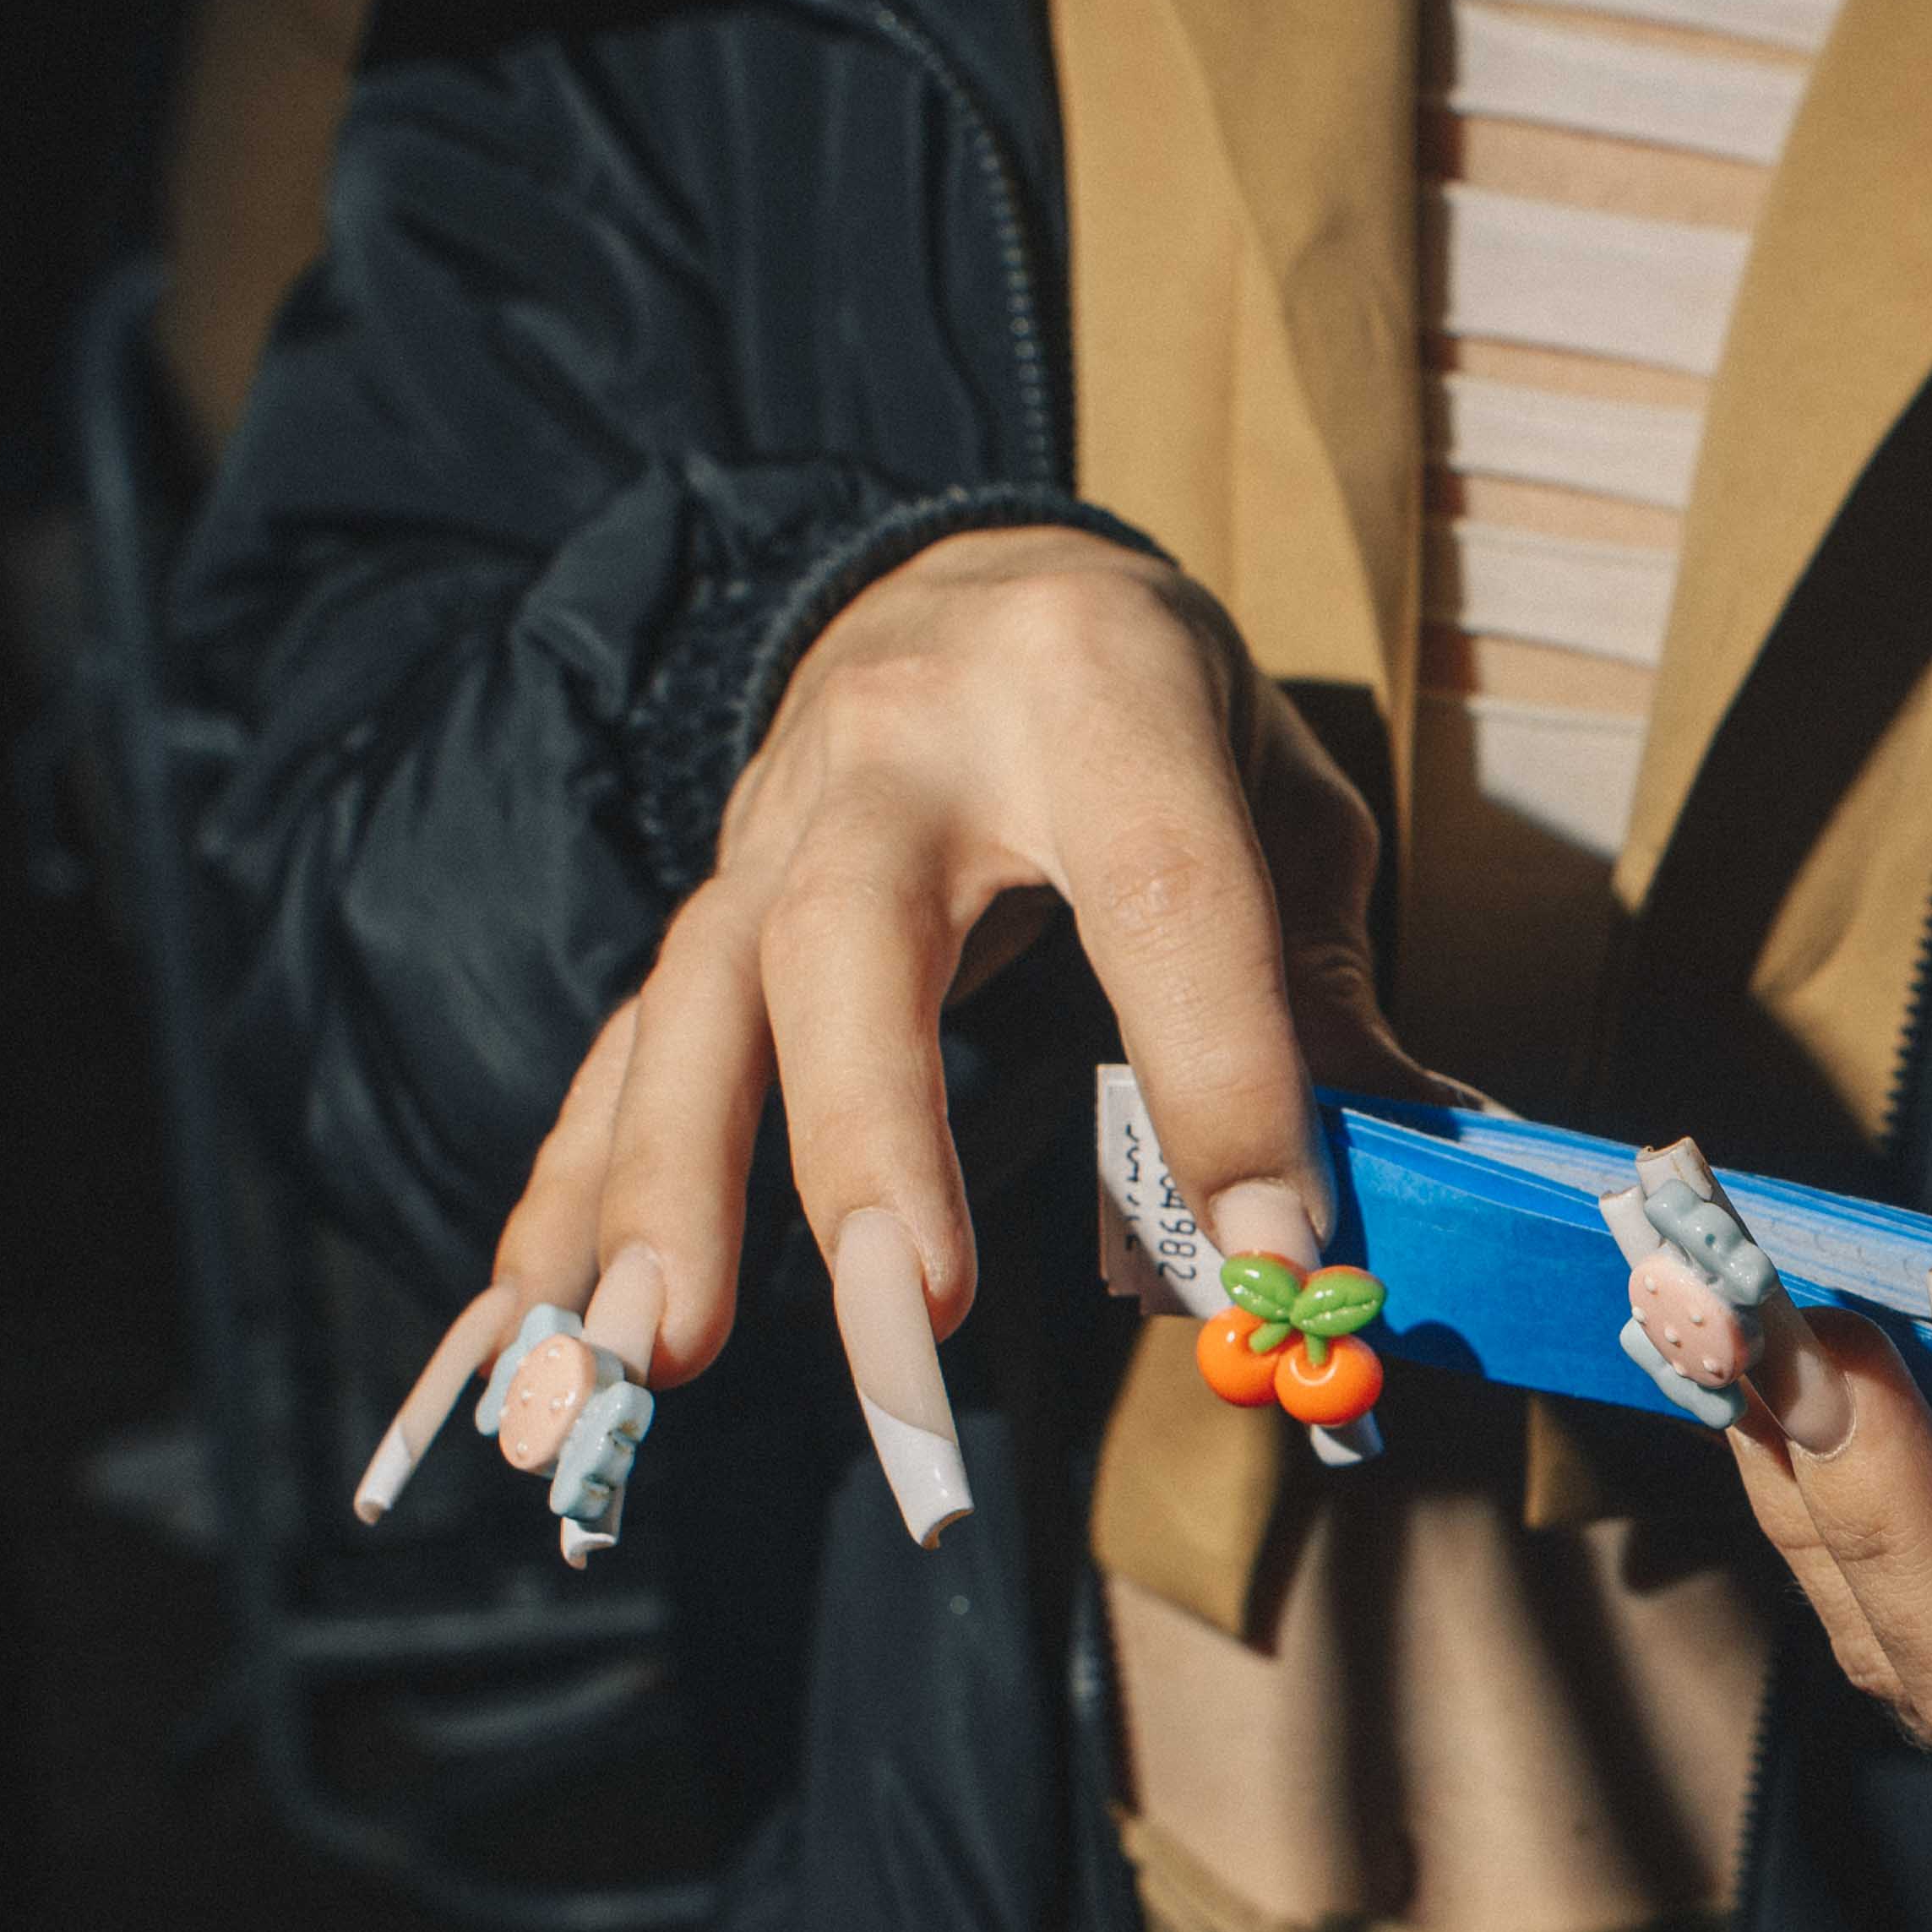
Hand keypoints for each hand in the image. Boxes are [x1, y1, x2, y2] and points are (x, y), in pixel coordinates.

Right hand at [361, 523, 1447, 1542]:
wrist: (966, 569)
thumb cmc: (1158, 705)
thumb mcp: (1280, 793)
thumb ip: (1326, 988)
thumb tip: (1395, 1194)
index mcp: (1090, 692)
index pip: (1162, 897)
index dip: (1219, 1080)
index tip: (1272, 1253)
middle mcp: (898, 748)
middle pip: (850, 948)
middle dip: (872, 1156)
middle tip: (908, 1328)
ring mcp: (770, 826)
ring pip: (697, 1009)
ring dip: (669, 1198)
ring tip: (651, 1362)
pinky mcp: (706, 906)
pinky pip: (620, 1057)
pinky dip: (569, 1202)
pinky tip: (537, 1332)